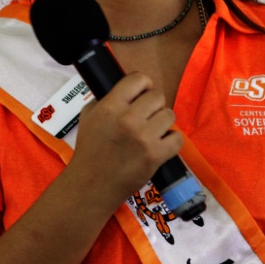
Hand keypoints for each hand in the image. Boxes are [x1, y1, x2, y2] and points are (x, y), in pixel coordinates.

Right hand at [67, 72, 183, 203]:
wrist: (92, 185)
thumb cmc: (89, 149)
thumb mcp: (88, 116)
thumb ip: (105, 99)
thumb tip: (125, 89)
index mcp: (110, 106)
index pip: (138, 79)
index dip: (142, 85)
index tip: (140, 94)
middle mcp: (128, 119)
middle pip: (157, 96)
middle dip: (153, 105)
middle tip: (146, 116)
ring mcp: (144, 138)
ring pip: (169, 115)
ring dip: (162, 122)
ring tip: (152, 131)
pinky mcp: (155, 156)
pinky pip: (176, 138)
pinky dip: (171, 141)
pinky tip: (160, 145)